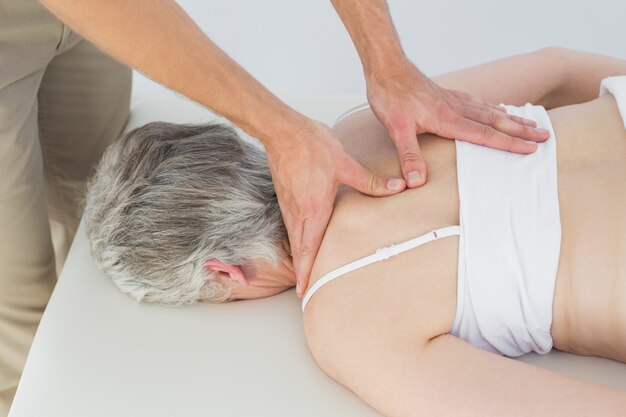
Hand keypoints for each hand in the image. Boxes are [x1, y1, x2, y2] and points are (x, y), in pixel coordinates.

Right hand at [265, 119, 405, 296]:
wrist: (282, 130)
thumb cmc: (310, 145)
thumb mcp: (345, 163)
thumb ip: (371, 181)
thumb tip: (397, 188)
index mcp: (313, 209)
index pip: (308, 249)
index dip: (307, 272)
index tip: (305, 290)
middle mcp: (298, 212)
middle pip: (299, 250)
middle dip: (303, 272)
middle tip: (307, 291)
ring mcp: (289, 205)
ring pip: (294, 239)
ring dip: (300, 257)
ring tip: (307, 272)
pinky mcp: (286, 198)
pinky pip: (291, 226)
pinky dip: (298, 240)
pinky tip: (305, 240)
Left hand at [366, 60, 549, 186]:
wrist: (386, 67)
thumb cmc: (391, 96)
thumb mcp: (396, 129)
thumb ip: (409, 156)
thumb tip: (416, 182)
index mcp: (448, 119)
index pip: (485, 134)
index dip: (508, 143)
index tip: (530, 149)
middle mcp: (456, 108)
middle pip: (496, 121)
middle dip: (521, 131)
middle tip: (545, 136)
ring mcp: (453, 99)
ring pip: (489, 110)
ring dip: (511, 118)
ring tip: (531, 123)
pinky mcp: (446, 94)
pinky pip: (477, 102)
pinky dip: (492, 107)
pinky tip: (496, 109)